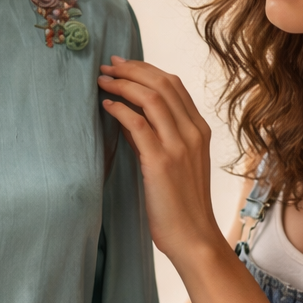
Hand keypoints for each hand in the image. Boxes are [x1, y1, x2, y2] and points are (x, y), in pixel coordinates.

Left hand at [98, 58, 221, 268]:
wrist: (194, 238)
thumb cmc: (181, 206)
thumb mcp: (173, 165)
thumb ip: (154, 138)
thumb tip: (127, 116)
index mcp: (199, 130)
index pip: (174, 85)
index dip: (146, 69)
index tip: (123, 65)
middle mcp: (192, 133)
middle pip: (162, 83)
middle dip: (131, 69)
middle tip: (108, 66)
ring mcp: (179, 146)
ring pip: (151, 97)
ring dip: (123, 84)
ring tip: (102, 82)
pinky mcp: (161, 162)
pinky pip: (138, 124)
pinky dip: (120, 109)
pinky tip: (106, 107)